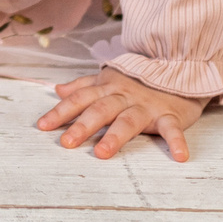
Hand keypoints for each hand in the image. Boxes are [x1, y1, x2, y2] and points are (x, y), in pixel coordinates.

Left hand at [37, 67, 210, 160]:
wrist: (178, 64)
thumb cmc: (140, 78)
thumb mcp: (109, 77)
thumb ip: (83, 85)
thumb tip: (58, 90)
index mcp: (107, 88)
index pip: (79, 99)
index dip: (61, 112)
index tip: (42, 127)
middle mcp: (124, 97)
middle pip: (100, 110)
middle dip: (82, 126)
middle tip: (66, 143)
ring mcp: (147, 106)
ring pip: (129, 120)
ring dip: (116, 136)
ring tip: (102, 153)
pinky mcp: (170, 114)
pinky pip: (172, 129)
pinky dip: (177, 141)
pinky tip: (180, 157)